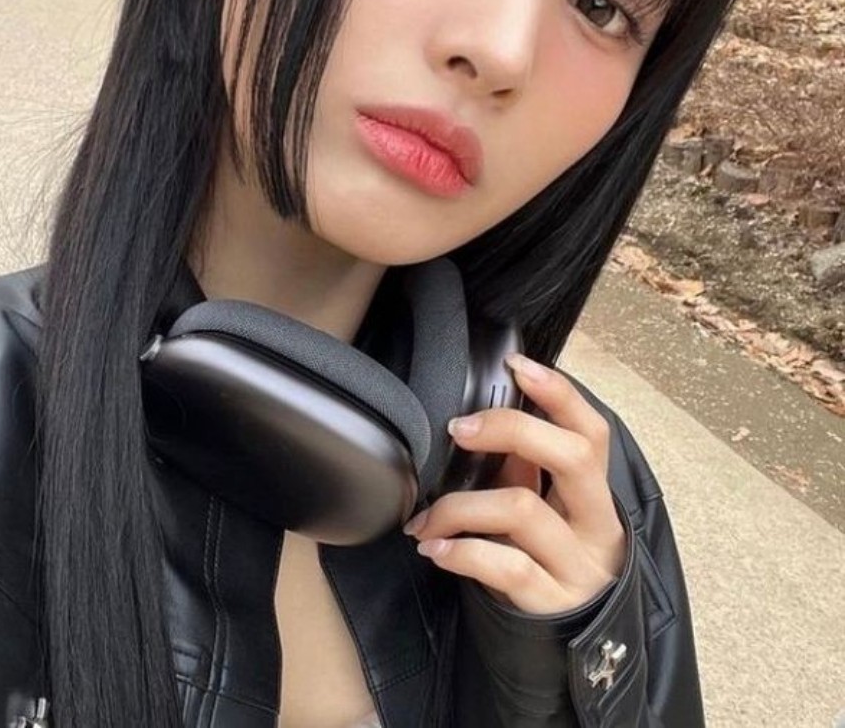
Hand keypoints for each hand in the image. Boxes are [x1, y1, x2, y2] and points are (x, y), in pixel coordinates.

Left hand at [403, 354, 625, 614]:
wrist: (566, 654)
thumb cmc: (547, 566)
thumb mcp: (546, 516)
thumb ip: (528, 472)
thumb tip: (487, 421)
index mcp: (594, 496)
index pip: (591, 433)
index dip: (559, 393)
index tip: (516, 364)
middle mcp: (596, 526)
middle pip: (571, 456)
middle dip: (510, 429)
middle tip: (459, 429)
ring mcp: (577, 567)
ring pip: (522, 508)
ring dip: (459, 505)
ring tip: (424, 519)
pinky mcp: (552, 605)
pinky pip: (506, 565)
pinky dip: (461, 551)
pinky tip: (434, 549)